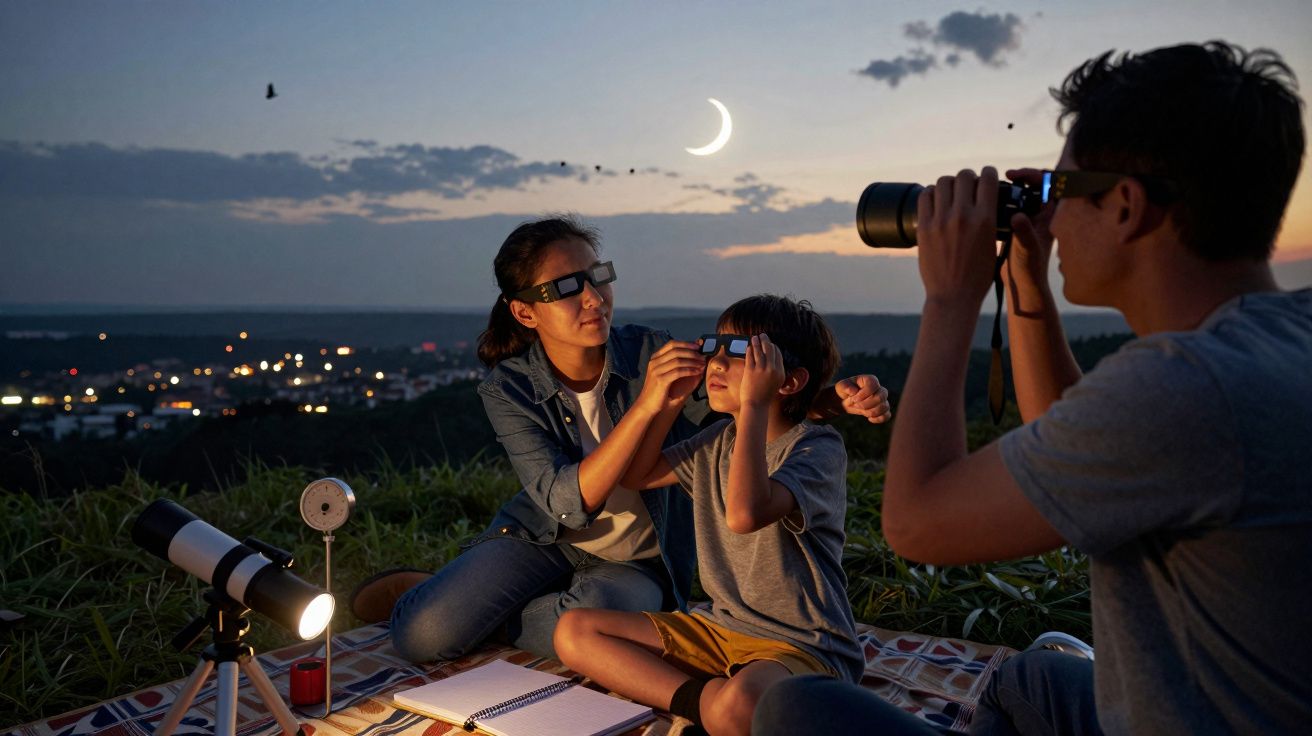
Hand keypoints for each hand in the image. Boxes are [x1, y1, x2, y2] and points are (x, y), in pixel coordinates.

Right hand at [635, 340, 706, 414]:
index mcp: (655, 358)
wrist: (647, 405)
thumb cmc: (660, 390)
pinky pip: (678, 372)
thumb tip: (695, 354)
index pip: (671, 344)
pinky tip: (697, 372)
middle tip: (702, 357)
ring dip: (693, 362)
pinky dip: (690, 371)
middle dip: (692, 353)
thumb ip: (677, 364)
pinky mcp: (660, 380)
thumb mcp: (667, 374)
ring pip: (678, 360)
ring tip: (702, 365)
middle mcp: (654, 362)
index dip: (686, 343)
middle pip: (676, 351)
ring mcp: (656, 371)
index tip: (698, 346)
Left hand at [741, 334, 785, 408]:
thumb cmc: (765, 396)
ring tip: (754, 337)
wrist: (756, 405)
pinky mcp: (751, 371)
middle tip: (762, 335)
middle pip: (770, 349)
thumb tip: (773, 362)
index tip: (769, 343)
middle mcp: (772, 369)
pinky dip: (749, 350)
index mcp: (780, 372)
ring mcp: (761, 369)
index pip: (778, 354)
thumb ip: (776, 372)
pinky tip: (748, 347)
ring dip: (756, 342)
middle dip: (766, 340)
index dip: (773, 347)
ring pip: (759, 351)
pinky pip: (750, 356)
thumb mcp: (776, 384)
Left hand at [835, 374, 891, 423]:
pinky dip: (878, 419)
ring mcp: (882, 399)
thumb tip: (854, 391)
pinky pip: (887, 415)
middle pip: (881, 396)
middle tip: (856, 405)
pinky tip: (869, 418)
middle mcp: (879, 388)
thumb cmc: (844, 391)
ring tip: (862, 411)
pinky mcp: (882, 409)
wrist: (846, 401)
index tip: (854, 398)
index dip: (864, 394)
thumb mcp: (841, 387)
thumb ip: (845, 387)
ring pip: (885, 406)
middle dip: (867, 404)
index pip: (873, 385)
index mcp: (870, 380)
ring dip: (871, 412)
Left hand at [917, 167, 1001, 308]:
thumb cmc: (978, 275)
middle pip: (964, 176)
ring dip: (949, 184)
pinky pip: (925, 197)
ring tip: (950, 192)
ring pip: (943, 182)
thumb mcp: (993, 244)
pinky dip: (931, 194)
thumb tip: (986, 202)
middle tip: (968, 185)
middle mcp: (963, 215)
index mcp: (985, 219)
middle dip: (968, 177)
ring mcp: (941, 220)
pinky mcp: (923, 227)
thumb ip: (990, 220)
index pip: (987, 178)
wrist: (953, 296)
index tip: (986, 175)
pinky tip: (935, 200)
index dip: (988, 173)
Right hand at [1003, 167, 1056, 297]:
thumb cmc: (1029, 268)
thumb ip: (1023, 232)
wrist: (1021, 283)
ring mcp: (1028, 217)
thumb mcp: (1025, 249)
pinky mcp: (1015, 224)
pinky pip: (1010, 203)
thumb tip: (1017, 217)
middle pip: (1034, 183)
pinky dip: (1000, 199)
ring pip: (1021, 192)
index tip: (1013, 176)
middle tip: (1003, 177)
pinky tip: (986, 201)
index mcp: (1049, 214)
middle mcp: (1041, 212)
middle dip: (1019, 177)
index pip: (1048, 181)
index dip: (1032, 174)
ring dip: (1008, 187)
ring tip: (992, 187)